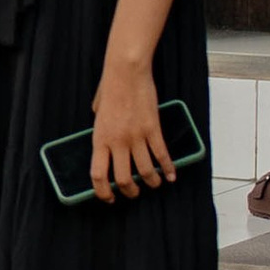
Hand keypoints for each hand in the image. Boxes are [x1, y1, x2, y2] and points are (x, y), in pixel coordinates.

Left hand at [90, 61, 174, 201]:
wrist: (127, 71)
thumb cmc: (111, 86)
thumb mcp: (98, 111)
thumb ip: (101, 127)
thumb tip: (104, 135)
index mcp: (99, 138)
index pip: (98, 175)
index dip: (103, 192)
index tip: (109, 197)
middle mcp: (117, 141)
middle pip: (123, 179)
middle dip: (130, 191)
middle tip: (134, 192)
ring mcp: (136, 136)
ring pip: (145, 171)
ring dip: (151, 182)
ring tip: (153, 184)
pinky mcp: (152, 129)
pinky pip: (161, 155)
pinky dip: (167, 168)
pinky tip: (170, 174)